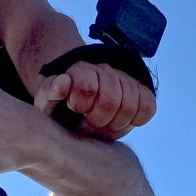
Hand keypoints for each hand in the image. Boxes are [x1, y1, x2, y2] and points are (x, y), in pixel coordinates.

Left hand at [36, 62, 156, 139]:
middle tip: (88, 124)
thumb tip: (64, 82)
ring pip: (132, 103)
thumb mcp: (46, 102)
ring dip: (117, 122)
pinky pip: (148, 106)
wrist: (75, 102)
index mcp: (79, 70)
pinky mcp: (140, 91)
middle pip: (111, 99)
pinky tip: (121, 122)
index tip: (74, 111)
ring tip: (103, 125)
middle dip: (99, 120)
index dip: (81, 104)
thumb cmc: (59, 108)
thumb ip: (50, 92)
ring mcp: (124, 79)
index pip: (88, 86)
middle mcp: (104, 70)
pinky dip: (137, 118)